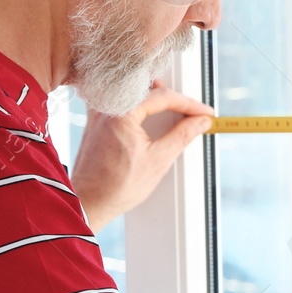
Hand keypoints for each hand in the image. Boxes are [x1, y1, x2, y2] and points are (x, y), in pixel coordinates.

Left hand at [72, 82, 212, 230]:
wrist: (88, 203)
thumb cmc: (116, 187)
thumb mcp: (158, 160)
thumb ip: (182, 135)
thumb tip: (201, 121)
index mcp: (122, 113)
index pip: (163, 96)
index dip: (189, 104)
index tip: (204, 113)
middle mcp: (107, 108)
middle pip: (147, 89)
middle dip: (173, 97)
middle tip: (192, 111)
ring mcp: (98, 114)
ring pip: (132, 92)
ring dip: (154, 97)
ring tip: (174, 108)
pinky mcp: (94, 122)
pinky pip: (118, 101)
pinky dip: (135, 102)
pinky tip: (145, 111)